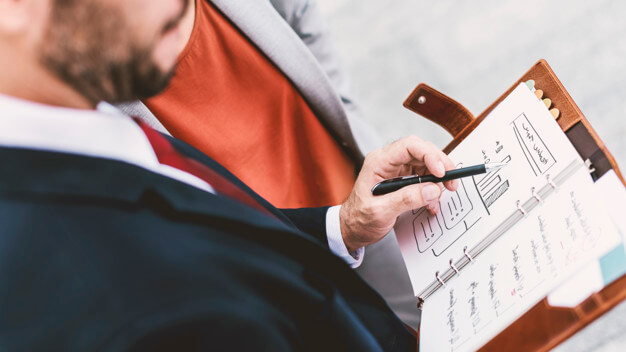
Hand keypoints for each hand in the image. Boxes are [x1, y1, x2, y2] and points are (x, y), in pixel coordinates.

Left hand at [339, 136, 457, 251]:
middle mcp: (388, 162)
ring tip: (442, 194)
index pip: (409, 146)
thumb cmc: (358, 219)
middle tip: (451, 182)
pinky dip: (432, 189)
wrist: (351, 229)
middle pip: (421, 151)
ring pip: (424, 164)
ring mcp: (396, 171)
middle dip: (440, 165)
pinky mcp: (402, 181)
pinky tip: (431, 203)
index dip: (429, 155)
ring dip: (437, 178)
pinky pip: (423, 178)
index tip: (441, 172)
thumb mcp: (381, 211)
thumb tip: (432, 189)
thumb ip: (406, 199)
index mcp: (379, 162)